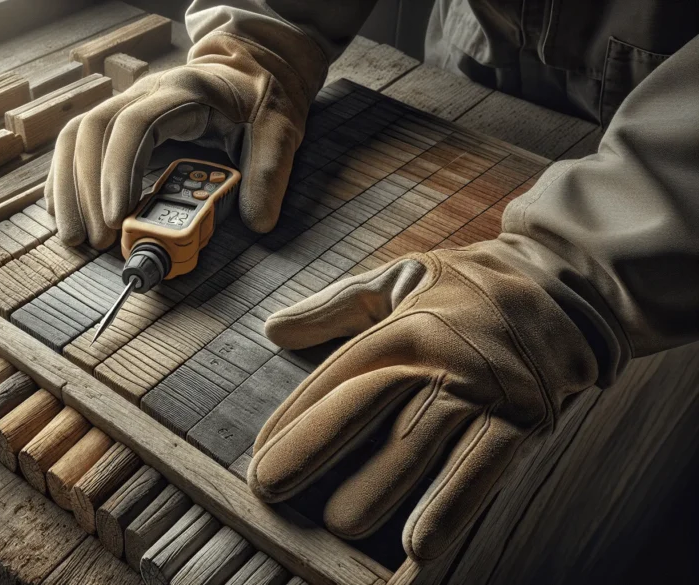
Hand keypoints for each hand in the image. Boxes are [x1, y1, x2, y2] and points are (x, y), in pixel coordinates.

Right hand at [45, 31, 317, 248]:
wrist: (250, 72)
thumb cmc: (260, 101)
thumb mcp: (278, 131)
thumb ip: (269, 174)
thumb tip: (259, 223)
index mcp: (182, 92)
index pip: (134, 125)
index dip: (118, 172)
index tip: (117, 219)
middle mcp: (144, 93)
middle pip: (93, 131)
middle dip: (87, 189)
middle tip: (97, 240)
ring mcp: (127, 104)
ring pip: (77, 136)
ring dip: (70, 188)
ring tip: (75, 236)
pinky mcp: (120, 121)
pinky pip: (78, 143)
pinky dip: (67, 179)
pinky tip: (63, 211)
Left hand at [247, 244, 598, 560]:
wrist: (565, 282)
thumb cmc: (470, 287)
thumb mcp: (401, 278)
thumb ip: (336, 304)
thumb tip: (272, 328)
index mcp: (402, 325)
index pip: (337, 377)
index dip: (295, 417)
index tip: (259, 454)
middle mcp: (438, 356)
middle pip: (366, 406)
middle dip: (315, 448)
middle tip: (270, 487)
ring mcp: (482, 389)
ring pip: (421, 441)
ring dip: (379, 485)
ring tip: (337, 523)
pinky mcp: (524, 417)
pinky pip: (484, 467)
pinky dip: (452, 505)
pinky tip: (421, 545)